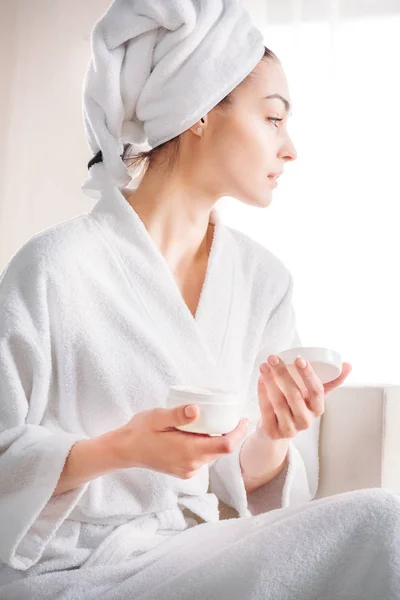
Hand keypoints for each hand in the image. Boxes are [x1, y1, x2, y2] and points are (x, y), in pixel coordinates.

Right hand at [116, 404, 248, 478]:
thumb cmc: (140, 431)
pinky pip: (202, 459)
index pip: (225, 445)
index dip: (238, 433)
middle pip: (221, 450)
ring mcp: (188, 470)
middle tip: (232, 416)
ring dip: (218, 440)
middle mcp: (192, 464)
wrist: (124, 450)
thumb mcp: (158, 417)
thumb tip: (197, 409)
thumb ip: (178, 415)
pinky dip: (206, 446)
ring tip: (217, 422)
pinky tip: (201, 433)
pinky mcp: (183, 471)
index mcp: (188, 451)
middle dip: (230, 434)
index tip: (243, 419)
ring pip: (212, 455)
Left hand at [257, 355, 351, 439]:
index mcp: (317, 409)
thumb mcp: (313, 394)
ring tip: (264, 365)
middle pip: (295, 396)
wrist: (277, 427)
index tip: (299, 359)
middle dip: (283, 374)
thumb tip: (348, 365)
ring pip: (279, 403)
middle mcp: (305, 421)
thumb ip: (330, 380)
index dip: (308, 375)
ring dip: (270, 381)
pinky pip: (266, 410)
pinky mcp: (272, 432)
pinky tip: (260, 379)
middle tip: (273, 357)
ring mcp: (289, 428)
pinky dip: (262, 393)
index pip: (317, 391)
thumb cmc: (297, 405)